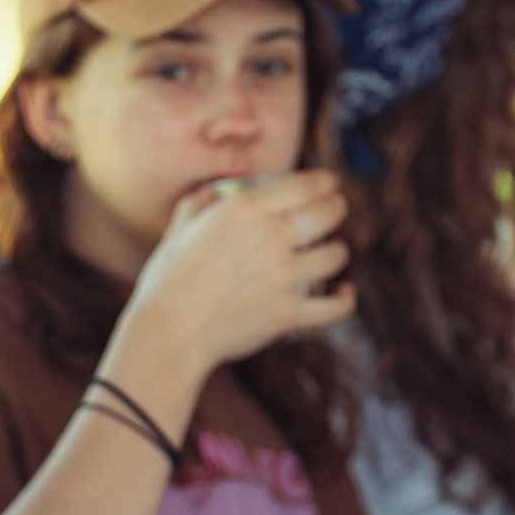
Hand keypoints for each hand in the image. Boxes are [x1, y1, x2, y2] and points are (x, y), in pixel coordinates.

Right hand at [122, 170, 355, 375]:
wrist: (168, 332)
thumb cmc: (168, 281)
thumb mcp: (180, 226)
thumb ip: (202, 201)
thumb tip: (218, 191)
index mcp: (246, 208)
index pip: (306, 184)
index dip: (326, 182)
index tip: (330, 185)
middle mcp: (271, 236)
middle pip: (328, 213)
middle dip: (336, 209)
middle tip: (334, 212)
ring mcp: (284, 276)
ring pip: (336, 255)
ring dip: (338, 252)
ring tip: (331, 253)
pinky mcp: (289, 313)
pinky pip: (335, 305)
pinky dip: (346, 298)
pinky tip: (345, 291)